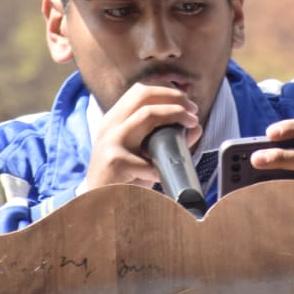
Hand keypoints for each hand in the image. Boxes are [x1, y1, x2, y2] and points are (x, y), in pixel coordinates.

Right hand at [80, 83, 201, 191]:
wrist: (98, 205)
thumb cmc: (124, 178)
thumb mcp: (145, 154)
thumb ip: (168, 139)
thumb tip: (195, 127)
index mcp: (115, 120)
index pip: (140, 90)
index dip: (166, 88)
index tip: (186, 99)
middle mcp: (110, 125)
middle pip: (144, 95)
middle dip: (175, 97)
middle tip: (193, 110)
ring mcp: (111, 141)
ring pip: (148, 114)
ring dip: (176, 115)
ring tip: (192, 124)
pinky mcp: (115, 161)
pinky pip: (149, 158)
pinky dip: (164, 165)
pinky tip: (166, 174)